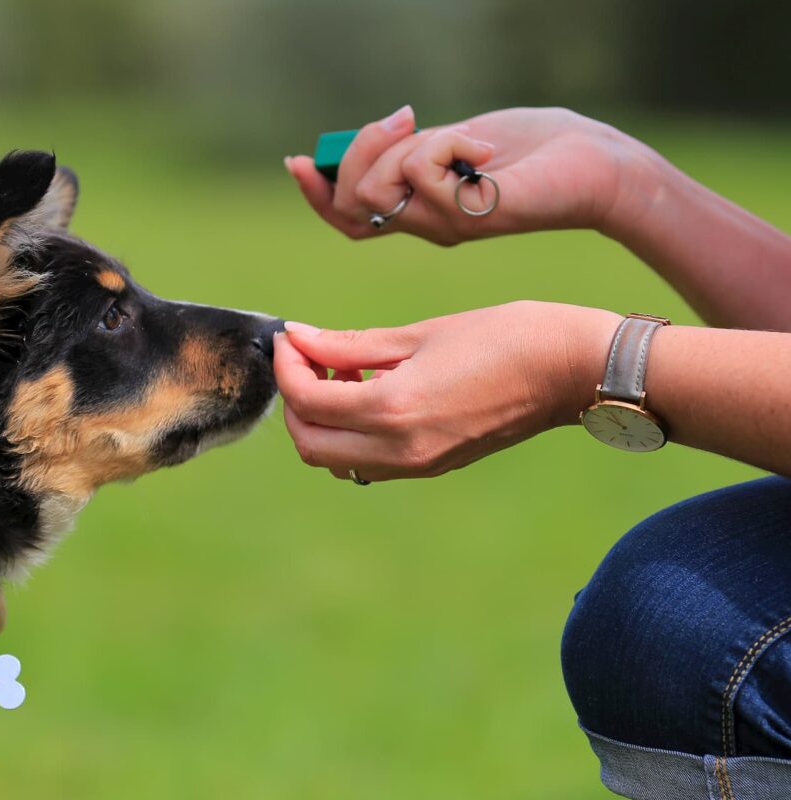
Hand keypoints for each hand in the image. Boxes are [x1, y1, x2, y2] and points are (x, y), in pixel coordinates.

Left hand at [273, 301, 621, 480]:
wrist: (574, 371)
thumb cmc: (506, 337)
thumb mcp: (421, 334)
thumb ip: (351, 344)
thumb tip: (298, 338)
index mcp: (394, 410)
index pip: (307, 401)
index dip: (287, 366)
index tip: (290, 336)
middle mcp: (400, 450)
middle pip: (309, 444)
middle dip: (296, 400)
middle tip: (308, 357)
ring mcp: (417, 465)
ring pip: (334, 459)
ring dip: (321, 420)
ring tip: (342, 372)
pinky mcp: (432, 466)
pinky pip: (367, 462)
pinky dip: (349, 432)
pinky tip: (369, 391)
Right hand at [285, 107, 645, 243]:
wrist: (594, 165)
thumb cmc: (532, 151)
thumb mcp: (455, 141)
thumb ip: (413, 148)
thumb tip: (373, 137)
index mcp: (417, 210)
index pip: (345, 218)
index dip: (316, 194)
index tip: (298, 161)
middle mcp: (424, 226)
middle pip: (351, 201)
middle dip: (361, 150)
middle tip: (405, 120)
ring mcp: (444, 225)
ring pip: (377, 190)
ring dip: (405, 148)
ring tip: (455, 138)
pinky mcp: (467, 216)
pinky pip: (424, 172)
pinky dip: (450, 143)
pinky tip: (486, 151)